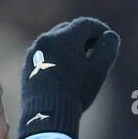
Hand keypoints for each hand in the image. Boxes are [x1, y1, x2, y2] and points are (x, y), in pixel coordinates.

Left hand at [18, 16, 119, 138]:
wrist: (46, 115)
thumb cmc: (76, 92)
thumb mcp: (98, 70)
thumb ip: (107, 49)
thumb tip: (110, 35)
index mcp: (65, 36)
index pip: (86, 24)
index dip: (100, 30)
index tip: (107, 39)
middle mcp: (47, 38)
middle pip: (70, 30)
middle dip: (84, 37)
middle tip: (94, 49)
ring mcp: (35, 52)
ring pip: (56, 42)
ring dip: (69, 47)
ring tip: (79, 62)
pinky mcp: (27, 65)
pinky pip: (45, 54)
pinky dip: (56, 57)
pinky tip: (63, 72)